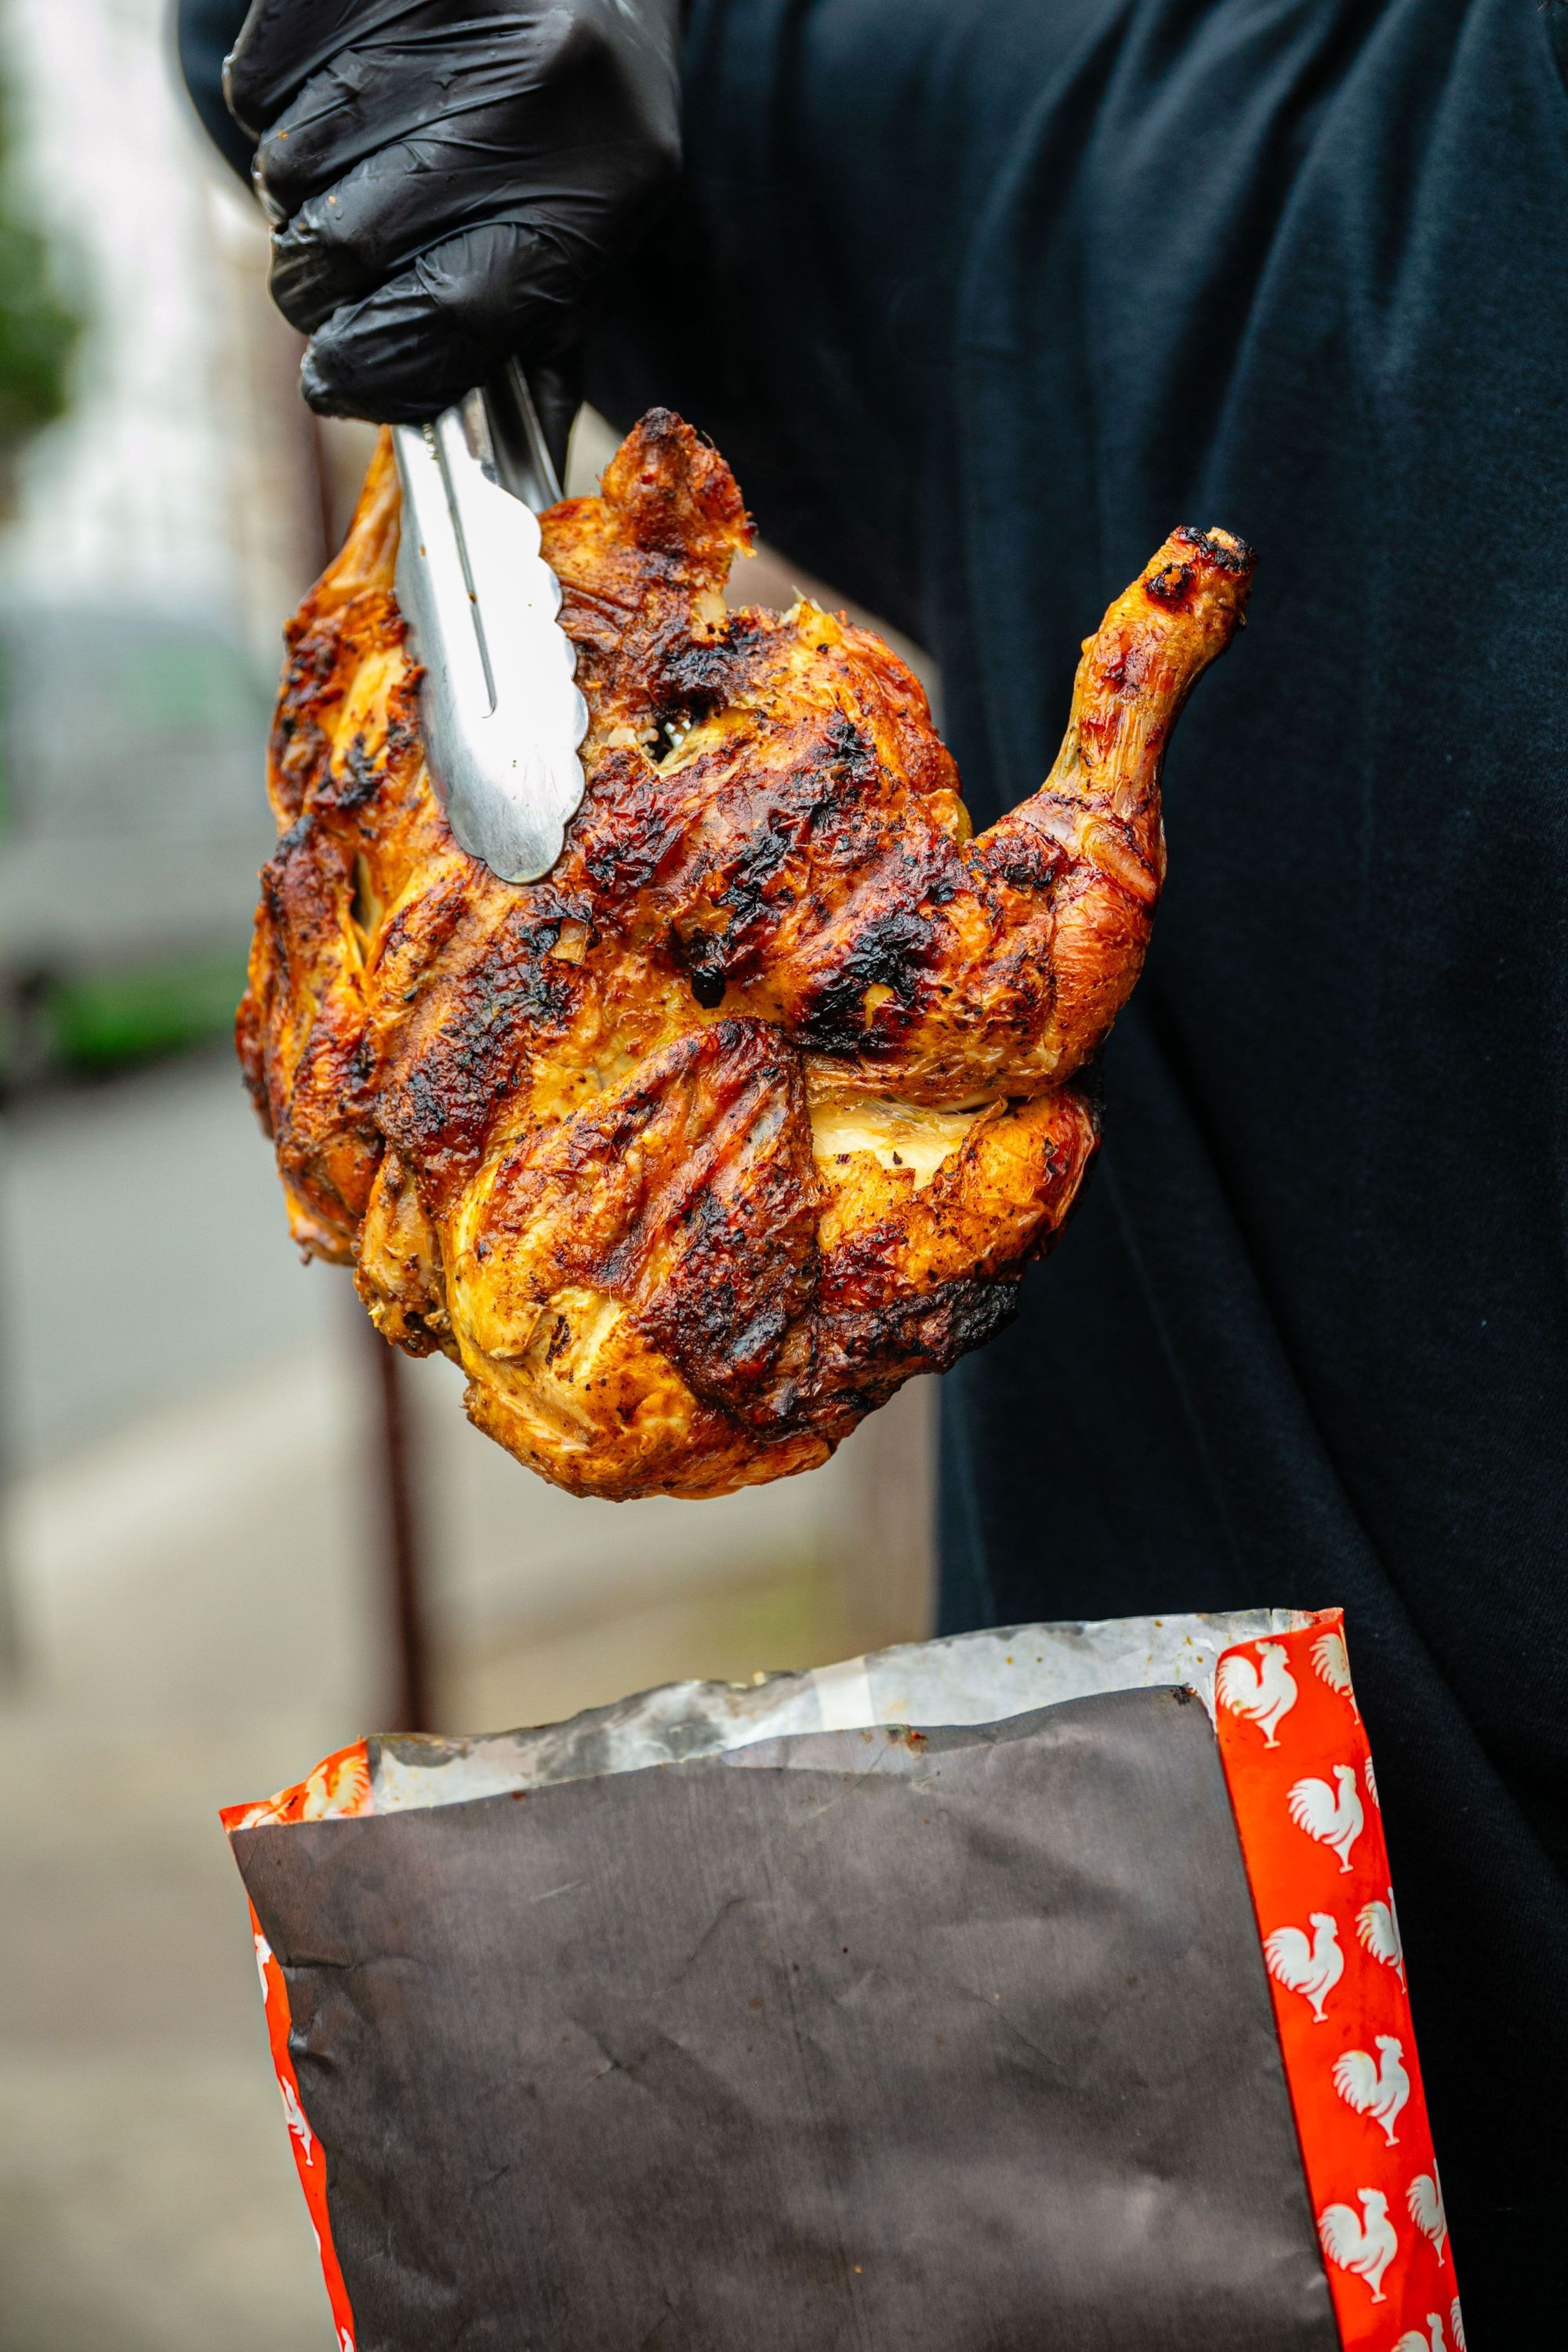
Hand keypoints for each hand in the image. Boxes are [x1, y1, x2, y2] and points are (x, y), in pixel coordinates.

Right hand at [223, 0, 682, 422]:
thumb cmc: (584, 140)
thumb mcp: (593, 249)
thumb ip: (538, 361)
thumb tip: (502, 491)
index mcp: (591, 194)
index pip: (446, 322)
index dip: (374, 371)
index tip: (339, 381)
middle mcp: (524, 97)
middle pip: (346, 250)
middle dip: (326, 288)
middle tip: (350, 270)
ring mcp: (439, 18)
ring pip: (289, 171)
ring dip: (302, 197)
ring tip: (365, 166)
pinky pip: (255, 87)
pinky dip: (277, 111)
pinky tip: (345, 98)